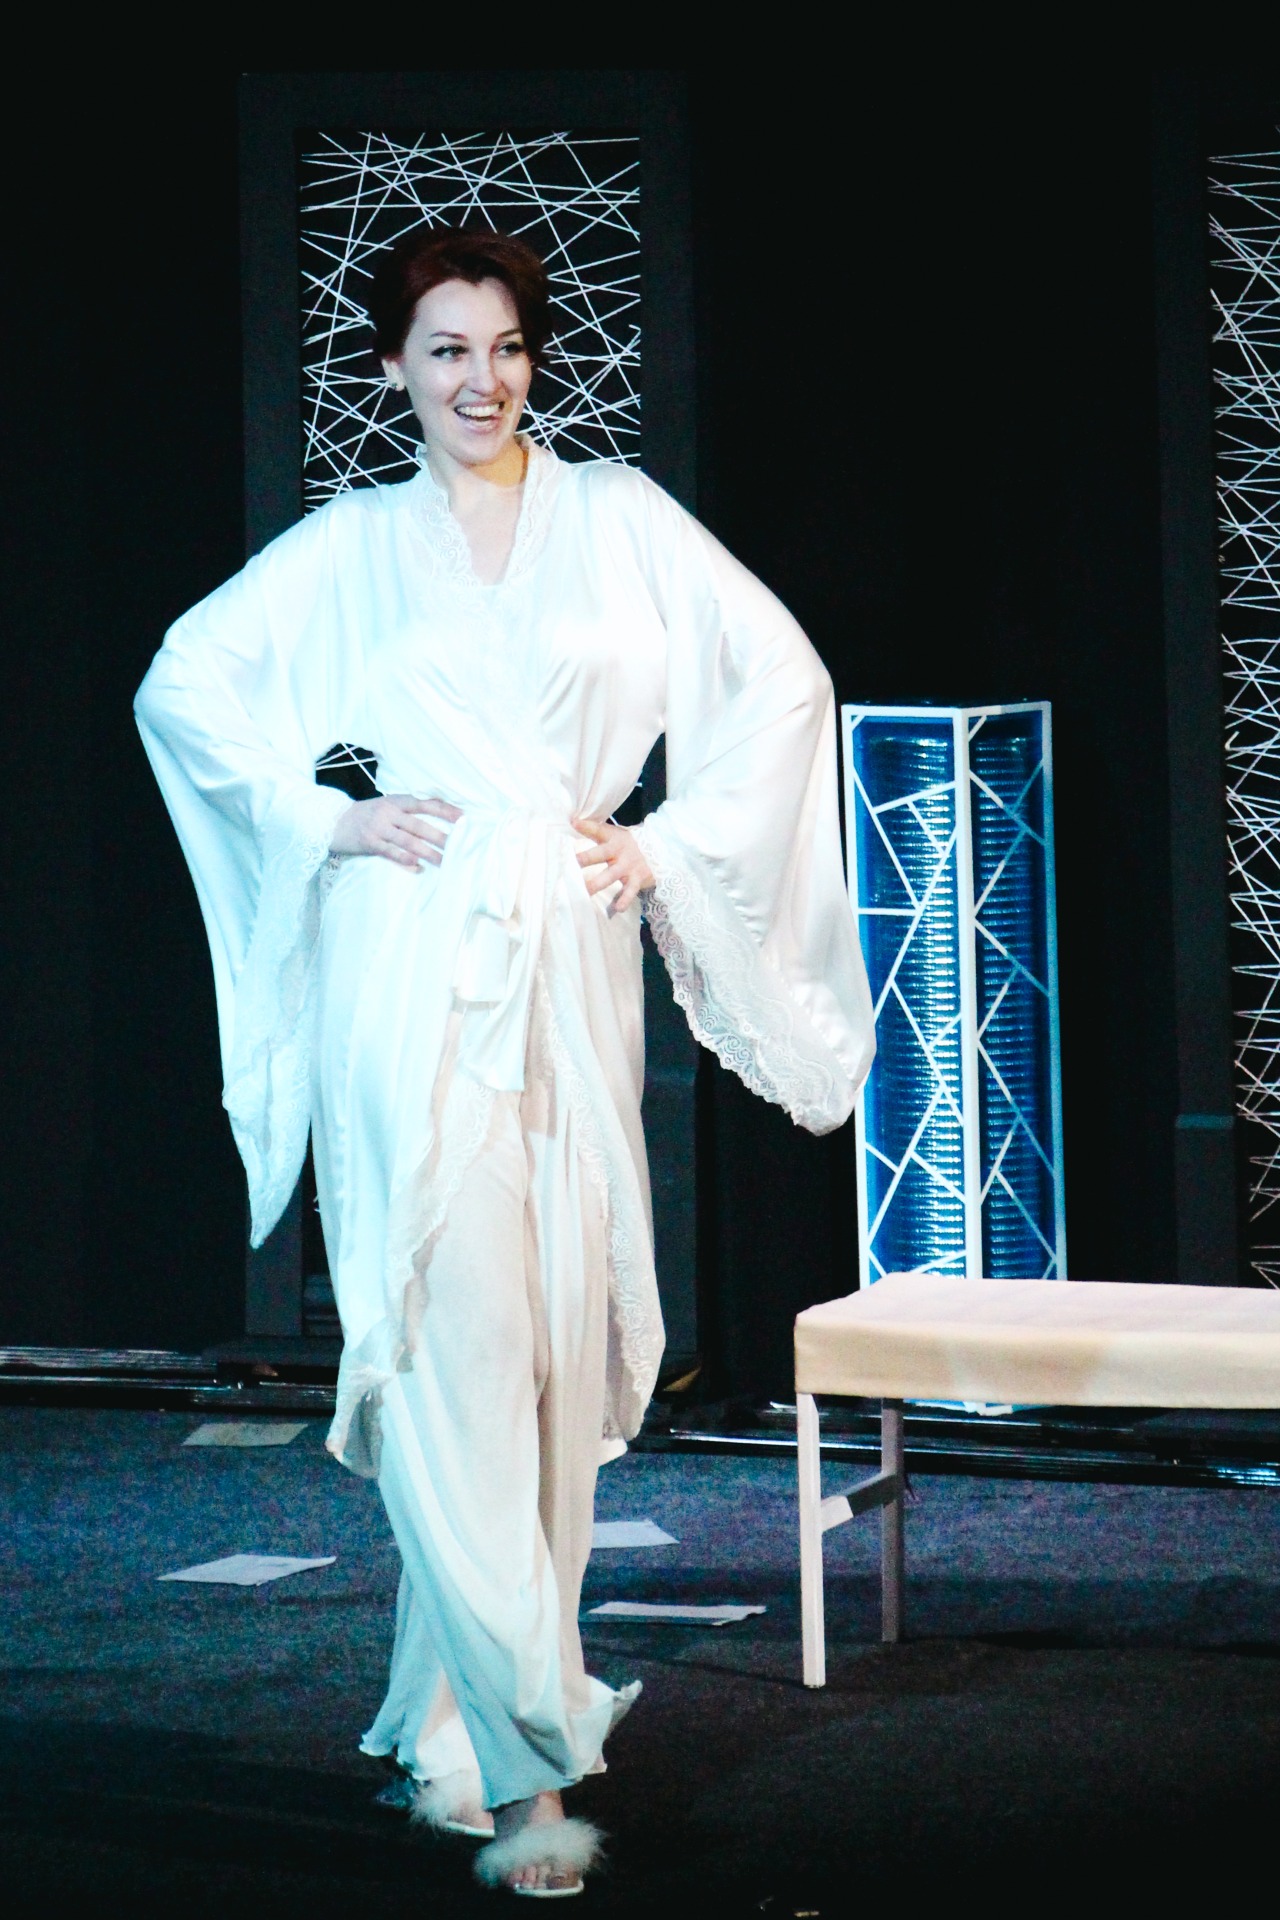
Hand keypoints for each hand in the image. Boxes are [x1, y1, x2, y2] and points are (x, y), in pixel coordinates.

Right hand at [329, 795, 460, 870]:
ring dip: (428, 852)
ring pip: (408, 841)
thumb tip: (435, 817)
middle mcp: (388, 812)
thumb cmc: (365, 815)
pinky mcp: (369, 843)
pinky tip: (417, 867)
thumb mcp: (385, 805)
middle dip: (440, 836)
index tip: (462, 817)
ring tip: (444, 862)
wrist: (333, 821)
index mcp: (395, 801)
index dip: (444, 809)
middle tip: (459, 845)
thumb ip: (406, 810)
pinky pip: (390, 852)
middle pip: (419, 825)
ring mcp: (378, 828)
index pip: (424, 803)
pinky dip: (405, 859)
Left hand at [573, 817, 654, 913]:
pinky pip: (630, 891)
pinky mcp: (637, 879)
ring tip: (585, 891)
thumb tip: (573, 823)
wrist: (660, 851)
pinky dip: (624, 900)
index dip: (586, 826)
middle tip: (573, 863)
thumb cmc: (629, 844)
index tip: (574, 823)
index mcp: (612, 838)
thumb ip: (596, 832)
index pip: (598, 830)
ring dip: (597, 883)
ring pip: (610, 875)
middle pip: (600, 854)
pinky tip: (618, 908)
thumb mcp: (616, 835)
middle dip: (586, 858)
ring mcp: (627, 867)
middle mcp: (619, 851)